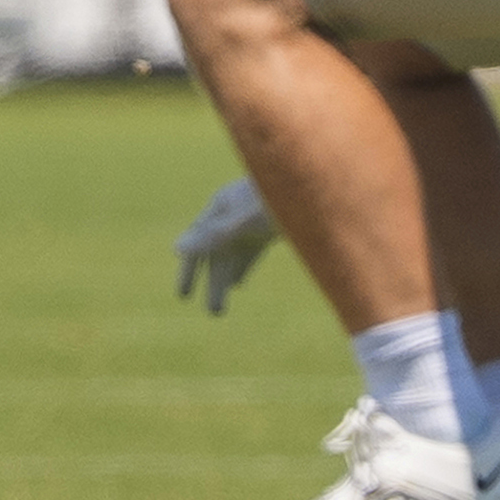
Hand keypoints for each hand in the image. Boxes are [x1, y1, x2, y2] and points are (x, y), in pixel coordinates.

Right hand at [174, 175, 282, 314]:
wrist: (323, 186)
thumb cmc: (282, 197)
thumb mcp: (244, 221)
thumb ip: (212, 236)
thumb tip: (176, 249)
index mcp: (223, 204)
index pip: (198, 240)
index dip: (190, 269)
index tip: (184, 294)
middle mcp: (234, 212)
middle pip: (217, 253)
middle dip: (213, 282)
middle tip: (213, 313)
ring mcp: (255, 220)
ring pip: (234, 255)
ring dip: (226, 280)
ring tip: (219, 309)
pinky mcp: (275, 226)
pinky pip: (252, 251)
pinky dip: (243, 268)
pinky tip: (238, 284)